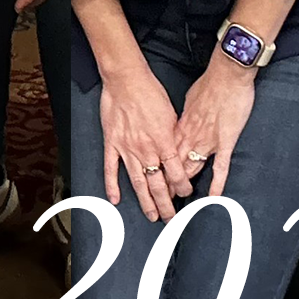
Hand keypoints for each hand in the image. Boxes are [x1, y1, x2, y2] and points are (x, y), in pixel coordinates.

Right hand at [97, 67, 190, 219]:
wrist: (126, 80)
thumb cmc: (150, 93)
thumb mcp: (172, 115)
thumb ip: (175, 137)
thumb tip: (180, 153)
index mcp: (164, 142)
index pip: (177, 173)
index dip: (182, 187)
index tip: (186, 195)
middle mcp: (147, 149)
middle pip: (158, 184)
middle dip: (166, 204)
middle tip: (170, 217)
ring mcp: (127, 149)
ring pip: (138, 182)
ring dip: (146, 201)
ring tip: (151, 215)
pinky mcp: (112, 144)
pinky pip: (111, 169)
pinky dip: (112, 186)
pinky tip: (115, 199)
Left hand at [169, 57, 258, 198]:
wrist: (228, 74)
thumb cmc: (210, 83)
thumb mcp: (190, 100)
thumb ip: (185, 117)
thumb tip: (182, 123)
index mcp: (181, 126)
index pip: (166, 154)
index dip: (158, 171)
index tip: (152, 183)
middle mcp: (190, 136)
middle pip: (174, 165)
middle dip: (166, 185)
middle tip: (160, 202)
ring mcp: (207, 140)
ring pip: (191, 168)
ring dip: (184, 187)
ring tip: (178, 204)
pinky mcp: (225, 141)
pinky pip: (220, 166)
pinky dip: (216, 182)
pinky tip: (213, 196)